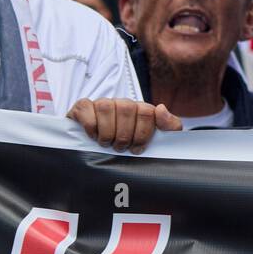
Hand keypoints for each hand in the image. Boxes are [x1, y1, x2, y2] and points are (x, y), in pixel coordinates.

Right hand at [67, 98, 181, 153]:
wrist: (96, 150)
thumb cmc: (128, 146)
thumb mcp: (155, 139)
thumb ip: (170, 126)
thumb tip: (161, 109)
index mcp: (140, 109)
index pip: (147, 111)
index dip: (143, 133)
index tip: (137, 148)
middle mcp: (122, 103)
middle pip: (127, 108)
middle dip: (124, 134)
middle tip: (121, 148)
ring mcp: (102, 103)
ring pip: (106, 107)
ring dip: (107, 131)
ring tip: (107, 144)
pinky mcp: (82, 107)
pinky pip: (86, 108)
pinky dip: (91, 125)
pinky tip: (93, 136)